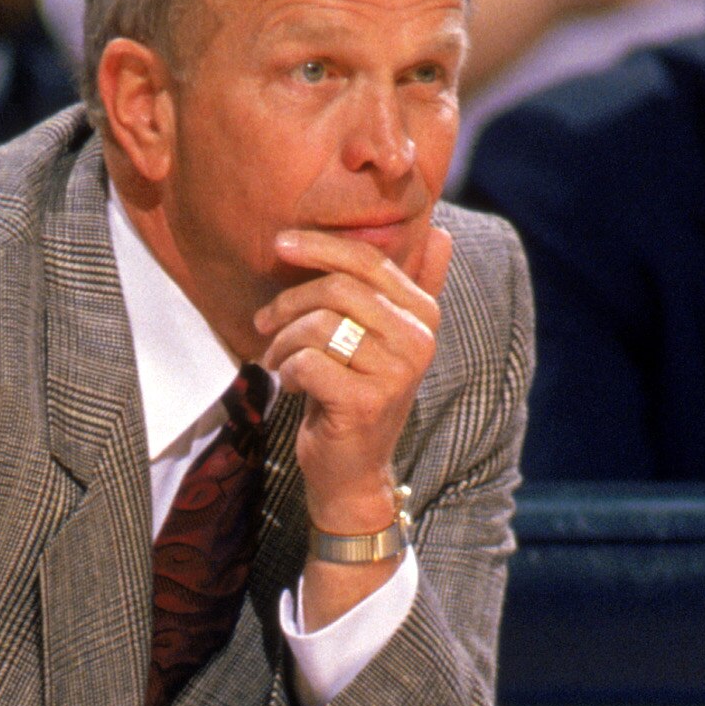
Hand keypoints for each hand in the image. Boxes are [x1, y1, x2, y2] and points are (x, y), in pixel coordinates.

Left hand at [253, 219, 450, 538]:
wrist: (353, 472)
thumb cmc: (356, 395)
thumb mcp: (383, 339)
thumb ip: (409, 288)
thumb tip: (442, 233)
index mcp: (424, 315)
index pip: (369, 260)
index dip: (321, 246)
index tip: (280, 244)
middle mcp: (418, 340)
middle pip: (339, 288)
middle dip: (289, 301)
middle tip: (263, 322)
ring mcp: (395, 373)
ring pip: (319, 325)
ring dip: (283, 341)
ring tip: (277, 360)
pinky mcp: (365, 402)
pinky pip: (308, 362)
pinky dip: (288, 371)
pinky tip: (293, 386)